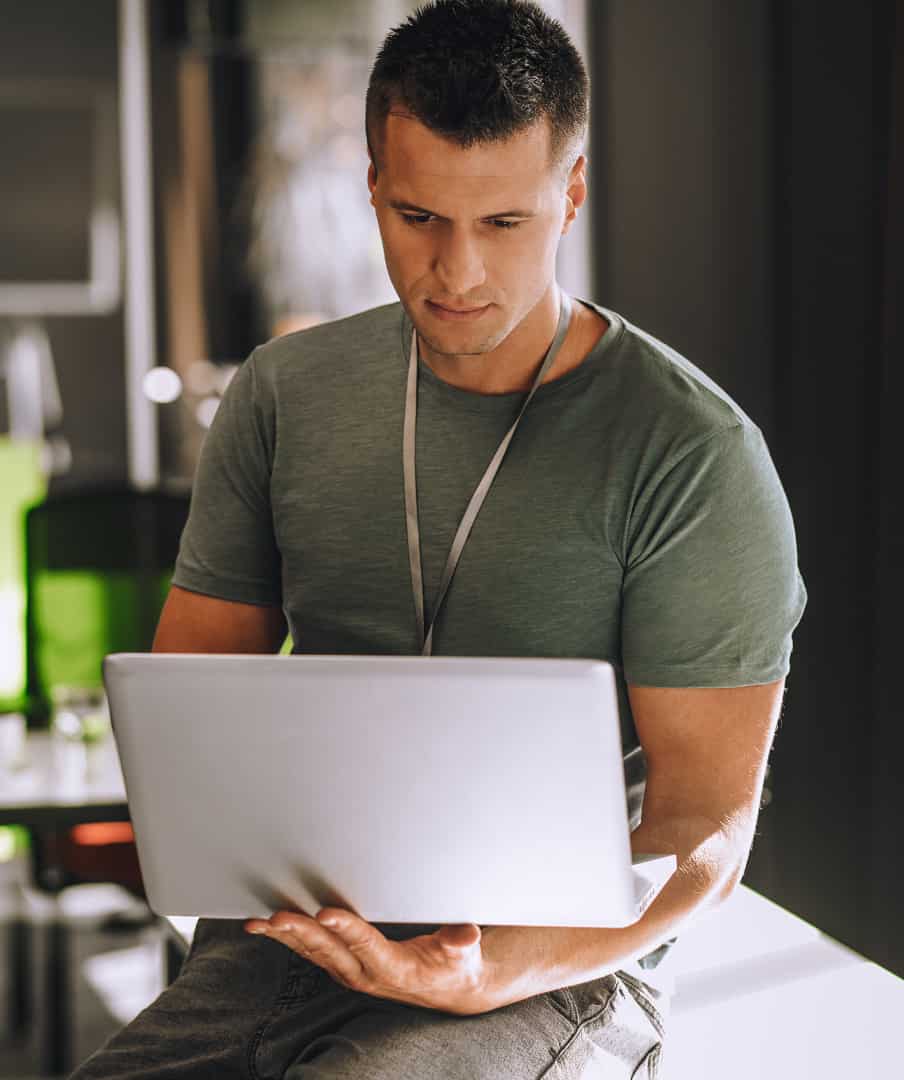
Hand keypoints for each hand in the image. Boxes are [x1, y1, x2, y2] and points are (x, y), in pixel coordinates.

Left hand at [244, 909, 495, 1014]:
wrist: (446, 988)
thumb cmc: (455, 964)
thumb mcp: (463, 954)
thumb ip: (461, 943)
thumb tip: (465, 935)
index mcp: (394, 967)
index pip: (366, 945)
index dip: (346, 928)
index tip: (326, 912)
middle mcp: (366, 973)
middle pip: (329, 951)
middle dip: (302, 933)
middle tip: (278, 916)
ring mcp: (351, 972)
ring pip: (313, 954)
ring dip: (285, 938)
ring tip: (259, 923)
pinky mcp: (343, 966)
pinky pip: (310, 953)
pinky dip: (286, 940)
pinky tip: (265, 927)